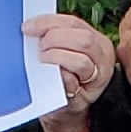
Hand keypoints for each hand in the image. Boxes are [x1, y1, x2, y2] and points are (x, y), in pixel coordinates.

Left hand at [31, 10, 114, 131]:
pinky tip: (48, 76)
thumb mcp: (63, 49)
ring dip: (56, 58)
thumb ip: (55, 35)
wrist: (63, 108)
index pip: (74, 23)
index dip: (49, 23)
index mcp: (97, 40)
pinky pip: (72, 83)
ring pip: (81, 62)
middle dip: (55, 39)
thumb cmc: (61, 74)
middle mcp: (102, 58)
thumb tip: (33, 26)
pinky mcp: (84, 98)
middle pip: (83, 40)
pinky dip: (58, 77)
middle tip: (40, 48)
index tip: (28, 27)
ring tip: (42, 60)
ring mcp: (96, 79)